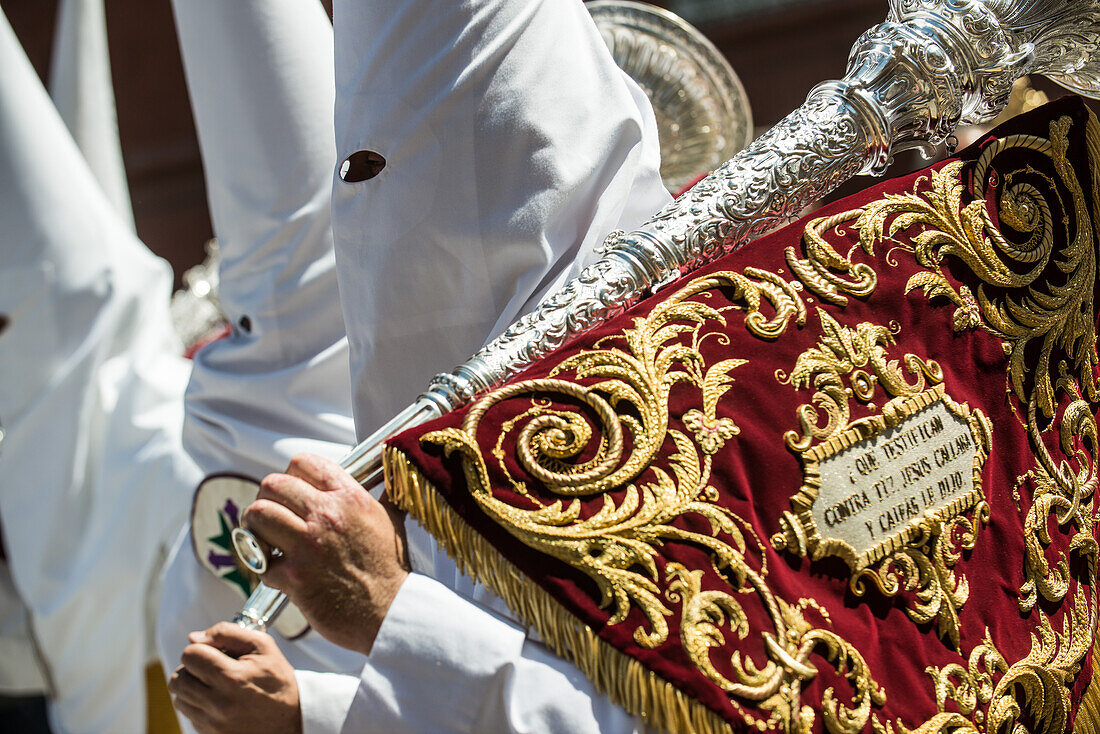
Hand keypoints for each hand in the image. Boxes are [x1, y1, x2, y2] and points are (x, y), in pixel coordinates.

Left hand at [168, 622, 299, 733]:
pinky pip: (189, 715)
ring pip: (179, 697)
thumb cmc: (277, 679)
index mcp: (231, 678)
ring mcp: (213, 723)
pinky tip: (218, 700)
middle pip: (178, 678)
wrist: (292, 719)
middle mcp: (218, 704)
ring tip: (214, 684)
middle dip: (192, 668)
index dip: (200, 649)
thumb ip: (227, 633)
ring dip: (192, 687)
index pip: (190, 655)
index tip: (213, 653)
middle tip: (212, 668)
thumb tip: (194, 637)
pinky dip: (198, 704)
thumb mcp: (262, 646)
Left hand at [242, 452, 409, 654]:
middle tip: (270, 517)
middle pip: (273, 485)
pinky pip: (261, 563)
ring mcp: (309, 546)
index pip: (303, 463)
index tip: (291, 492)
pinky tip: (279, 575)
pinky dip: (265, 570)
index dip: (290, 475)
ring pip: (258, 515)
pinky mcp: (295, 577)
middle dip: (266, 500)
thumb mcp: (390, 520)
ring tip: (264, 541)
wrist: (392, 612)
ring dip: (255, 529)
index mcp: (350, 498)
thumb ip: (383, 496)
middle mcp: (327, 515)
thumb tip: (390, 476)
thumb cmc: (390, 569)